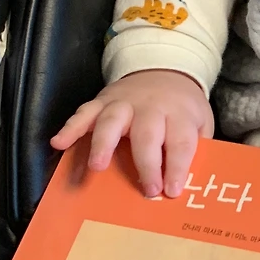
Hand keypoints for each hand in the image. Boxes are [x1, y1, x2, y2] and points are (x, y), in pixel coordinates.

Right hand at [51, 68, 213, 198]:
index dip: (177, 167)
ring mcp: (124, 103)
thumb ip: (197, 149)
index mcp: (179, 114)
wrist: (165, 69)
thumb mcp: (200, 123)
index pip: (180, 142)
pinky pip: (84, 112)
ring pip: (112, 121)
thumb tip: (190, 184)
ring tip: (97, 167)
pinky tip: (59, 143)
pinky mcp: (102, 101)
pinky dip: (70, 127)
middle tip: (147, 190)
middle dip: (146, 163)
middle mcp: (150, 107)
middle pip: (147, 134)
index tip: (172, 191)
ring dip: (103, 144)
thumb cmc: (182, 107)